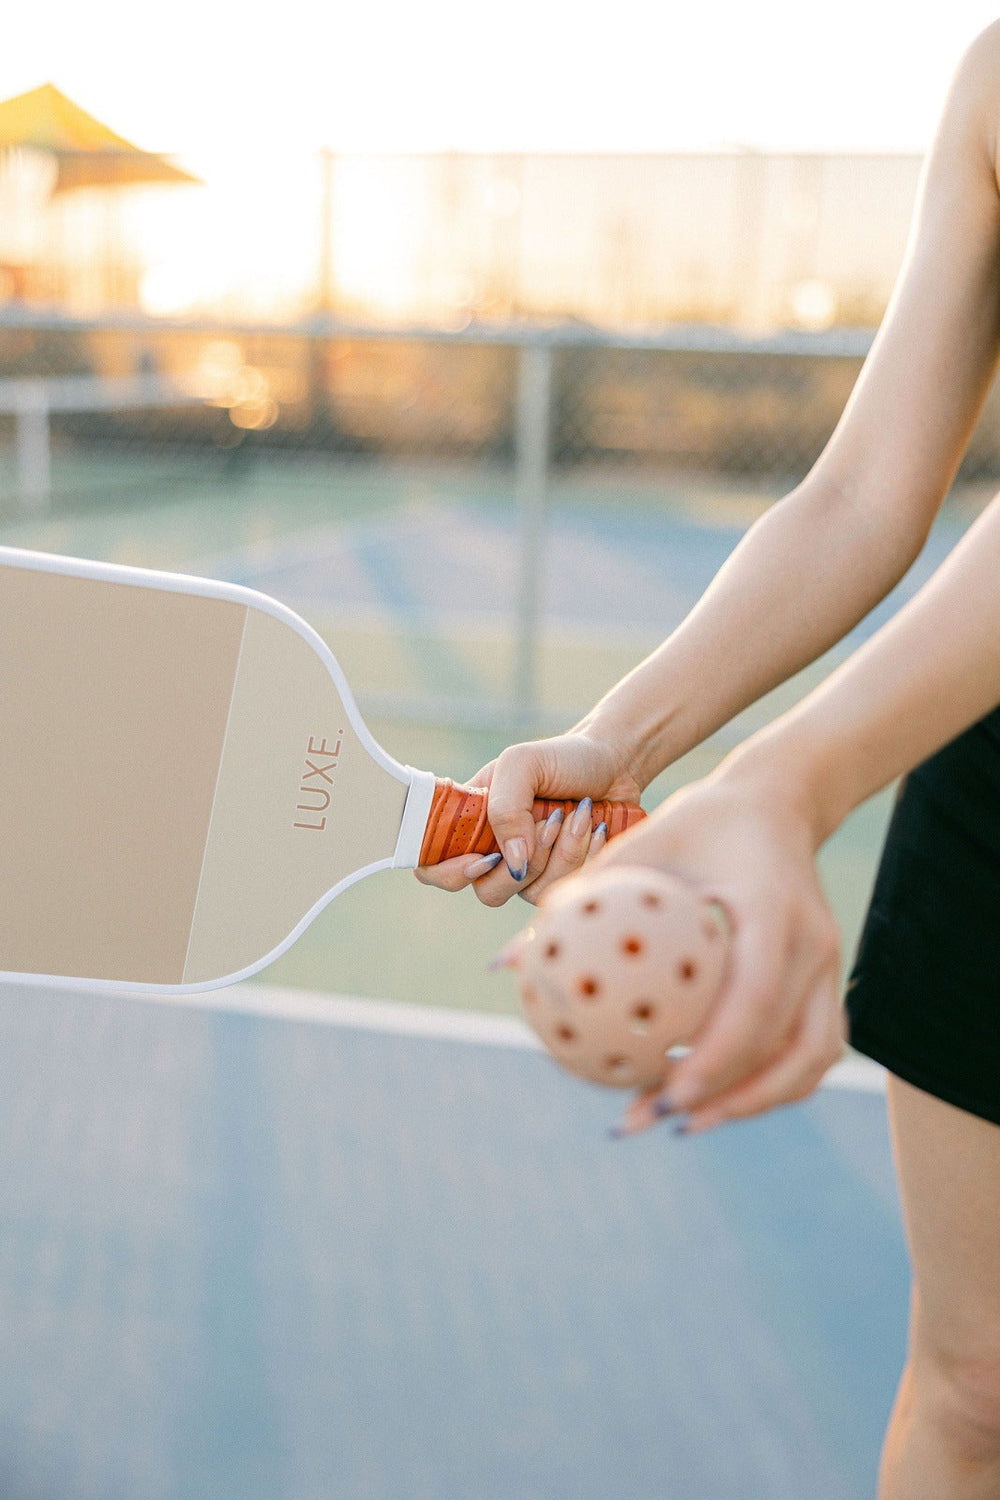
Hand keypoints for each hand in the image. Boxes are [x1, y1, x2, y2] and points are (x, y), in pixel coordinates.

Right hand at [413, 730, 642, 906]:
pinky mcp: (561, 879)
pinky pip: (564, 890)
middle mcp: (492, 851)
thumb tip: (512, 861)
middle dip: (523, 861)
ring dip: (561, 852)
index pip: (432, 864)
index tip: (482, 857)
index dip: (447, 872)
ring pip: (530, 893)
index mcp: (469, 822)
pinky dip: (583, 857)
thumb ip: (506, 808)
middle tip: (551, 819)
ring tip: (579, 813)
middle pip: (486, 891)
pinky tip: (594, 828)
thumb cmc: (561, 758)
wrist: (613, 763)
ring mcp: (527, 870)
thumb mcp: (522, 764)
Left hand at [598, 753, 845, 1135]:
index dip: (716, 1056)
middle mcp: (814, 942)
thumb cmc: (694, 823)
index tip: (664, 1092)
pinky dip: (769, 1082)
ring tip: (679, 1119)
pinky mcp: (830, 980)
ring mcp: (830, 965)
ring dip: (752, 1100)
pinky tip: (710, 1096)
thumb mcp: (634, 844)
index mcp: (772, 907)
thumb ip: (576, 900)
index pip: (756, 996)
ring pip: (811, 1058)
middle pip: (790, 1044)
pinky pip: (812, 1048)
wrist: (775, 804)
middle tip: (657, 1116)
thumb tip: (503, 964)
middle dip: (728, 1096)